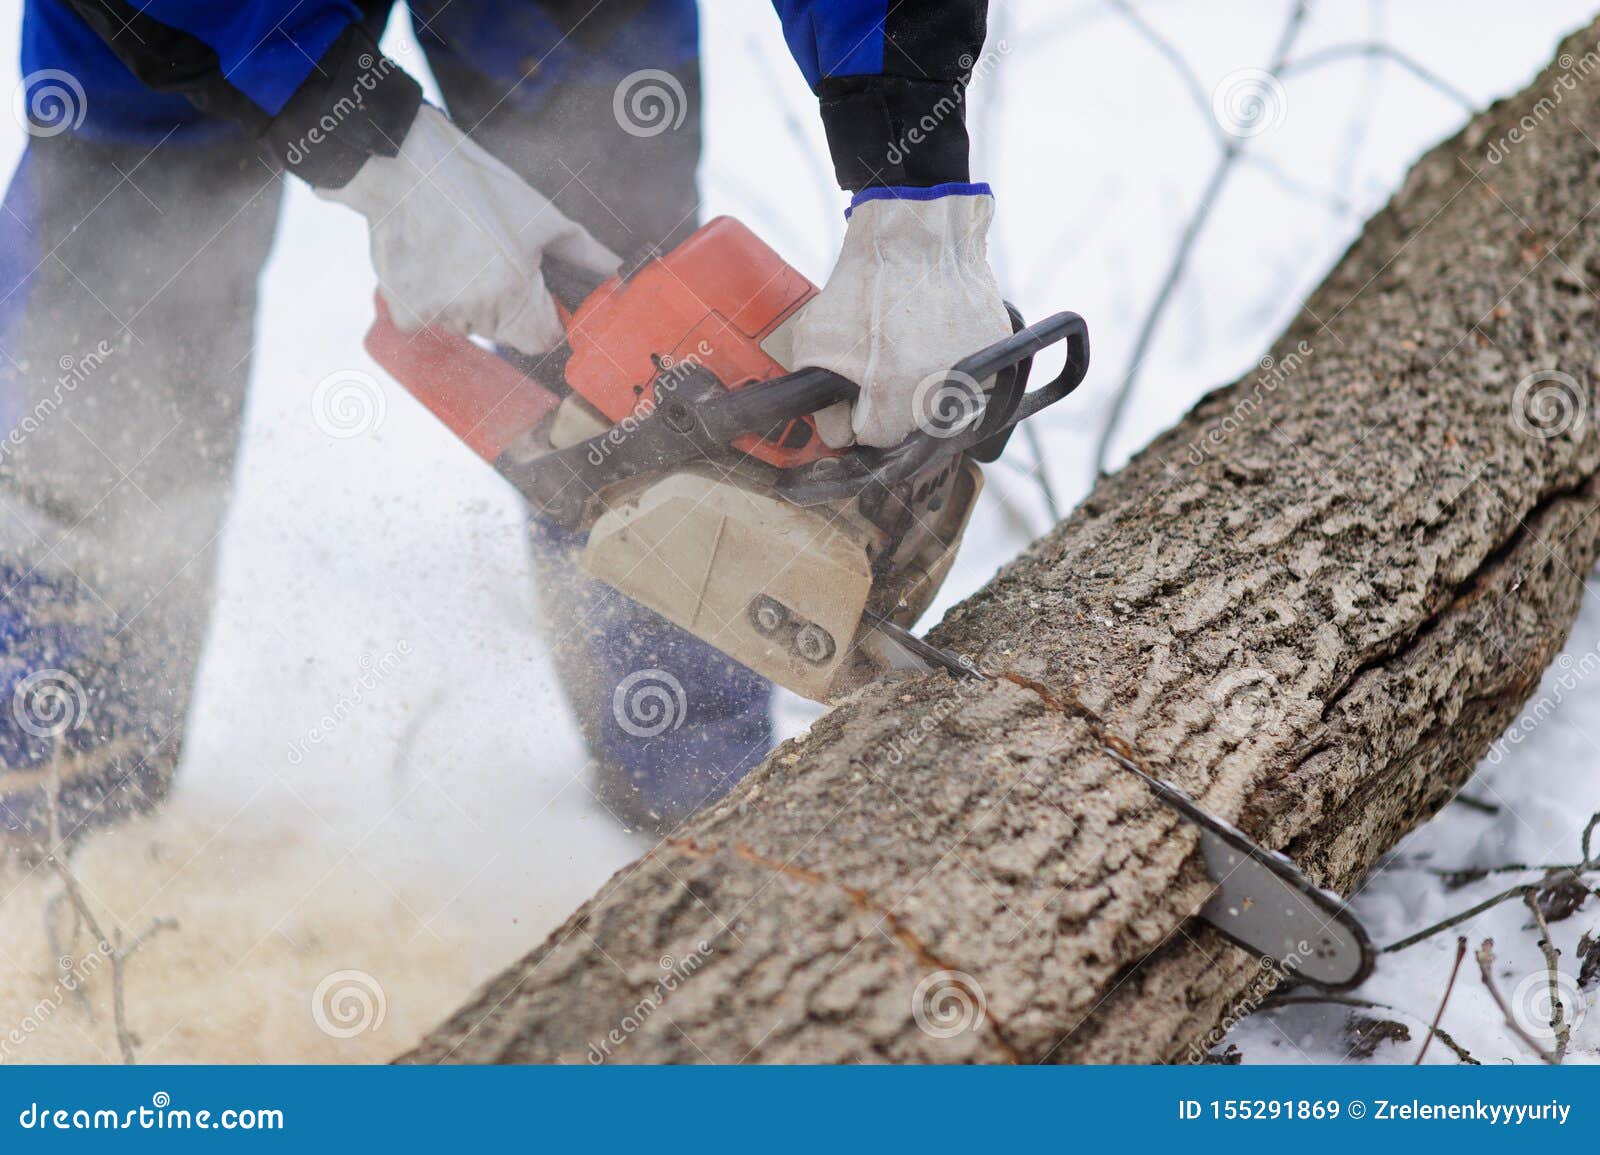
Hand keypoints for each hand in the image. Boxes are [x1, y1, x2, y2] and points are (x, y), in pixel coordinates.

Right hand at [319, 105, 619, 354]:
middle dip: (507, 305)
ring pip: (470, 326)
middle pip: (507, 332)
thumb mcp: (542, 217)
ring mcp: (439, 316)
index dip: (545, 318)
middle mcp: (476, 312)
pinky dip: (433, 301)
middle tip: (491, 258)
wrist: (405, 165)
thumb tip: (621, 273)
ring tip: (457, 254)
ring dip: (469, 302)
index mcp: (515, 292)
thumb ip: (586, 255)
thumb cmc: (479, 187)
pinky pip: (432, 322)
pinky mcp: (407, 314)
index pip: (544, 340)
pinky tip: (432, 262)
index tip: (535, 291)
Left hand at [789, 184, 1011, 448]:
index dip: (857, 415)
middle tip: (882, 359)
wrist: (917, 235)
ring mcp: (976, 377)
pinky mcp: (998, 353)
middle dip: (890, 402)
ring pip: (941, 404)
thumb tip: (836, 435)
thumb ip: (820, 402)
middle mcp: (939, 398)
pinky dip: (952, 361)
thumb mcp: (816, 344)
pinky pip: (972, 377)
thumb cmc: (864, 286)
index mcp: (894, 403)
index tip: (855, 390)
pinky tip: (935, 331)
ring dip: (922, 384)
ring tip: (909, 342)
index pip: (874, 440)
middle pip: (910, 427)